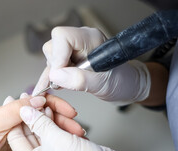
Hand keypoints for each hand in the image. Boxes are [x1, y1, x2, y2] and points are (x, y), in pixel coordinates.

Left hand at [0, 94, 84, 150]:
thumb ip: (15, 110)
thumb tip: (38, 99)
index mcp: (12, 109)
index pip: (39, 101)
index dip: (55, 104)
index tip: (68, 111)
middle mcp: (20, 119)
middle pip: (47, 115)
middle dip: (64, 119)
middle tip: (76, 127)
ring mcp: (25, 133)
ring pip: (49, 128)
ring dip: (63, 131)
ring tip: (76, 137)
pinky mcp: (28, 147)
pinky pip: (45, 141)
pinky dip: (57, 142)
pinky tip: (66, 145)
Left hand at [8, 105, 163, 150]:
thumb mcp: (56, 140)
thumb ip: (39, 123)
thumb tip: (25, 110)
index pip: (16, 138)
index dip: (16, 117)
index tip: (17, 100)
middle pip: (31, 133)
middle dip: (34, 115)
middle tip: (34, 97)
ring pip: (46, 132)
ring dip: (49, 118)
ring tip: (49, 103)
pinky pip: (59, 135)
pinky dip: (60, 124)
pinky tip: (61, 112)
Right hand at [33, 27, 150, 104]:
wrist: (126, 86)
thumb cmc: (121, 82)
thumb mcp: (103, 84)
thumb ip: (79, 80)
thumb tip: (56, 75)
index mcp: (91, 39)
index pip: (62, 36)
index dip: (58, 56)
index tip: (62, 74)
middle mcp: (80, 40)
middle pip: (53, 46)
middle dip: (56, 66)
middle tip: (69, 80)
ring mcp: (74, 49)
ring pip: (50, 57)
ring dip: (55, 73)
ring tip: (71, 83)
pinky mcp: (69, 59)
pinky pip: (52, 66)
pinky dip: (51, 78)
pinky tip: (51, 87)